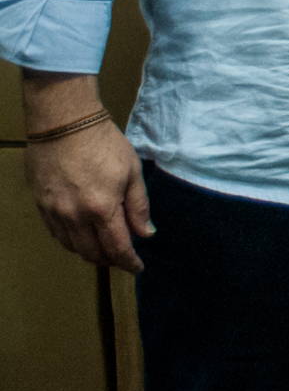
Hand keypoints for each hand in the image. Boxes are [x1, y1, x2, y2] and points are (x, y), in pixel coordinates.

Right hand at [22, 71, 150, 271]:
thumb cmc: (103, 143)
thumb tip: (145, 234)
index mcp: (102, 208)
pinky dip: (72, 241)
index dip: (128, 262)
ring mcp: (54, 212)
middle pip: (92, 253)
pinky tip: (83, 236)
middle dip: (110, 260)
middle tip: (122, 259)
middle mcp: (75, 216)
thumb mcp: (132, 172)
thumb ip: (138, 207)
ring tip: (105, 249)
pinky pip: (57, 234)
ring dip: (90, 253)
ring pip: (72, 247)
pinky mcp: (41, 205)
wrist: (64, 124)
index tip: (137, 267)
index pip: (117, 248)